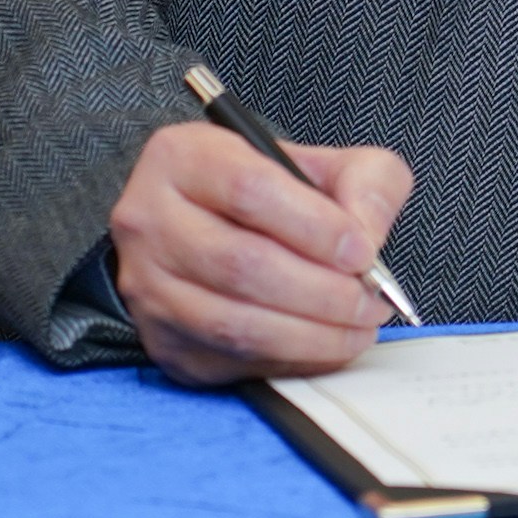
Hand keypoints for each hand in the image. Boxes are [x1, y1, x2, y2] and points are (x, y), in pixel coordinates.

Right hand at [108, 123, 416, 385]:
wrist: (213, 229)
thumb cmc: (270, 195)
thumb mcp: (324, 163)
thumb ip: (364, 182)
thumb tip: (365, 238)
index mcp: (182, 157)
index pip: (249, 190)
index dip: (315, 227)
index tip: (362, 252)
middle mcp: (149, 221)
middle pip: (241, 264)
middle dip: (322, 292)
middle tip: (370, 301)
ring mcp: (147, 287)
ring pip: (233, 323)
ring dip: (311, 335)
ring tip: (358, 327)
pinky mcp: (161, 340)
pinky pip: (229, 360)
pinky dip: (289, 360)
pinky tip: (326, 346)